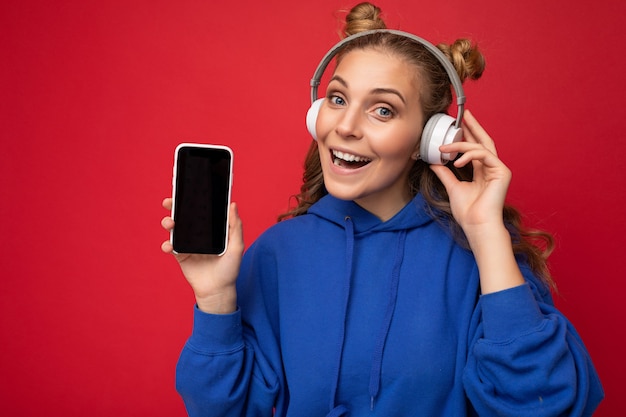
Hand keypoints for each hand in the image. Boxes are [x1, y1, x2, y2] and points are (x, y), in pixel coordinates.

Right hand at [161, 198, 243, 312]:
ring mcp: (188, 244)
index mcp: (212, 228)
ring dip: (168, 223)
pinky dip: (167, 245)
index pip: (201, 210)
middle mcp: (199, 233)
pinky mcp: (181, 256)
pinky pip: (171, 247)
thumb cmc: (230, 269)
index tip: (187, 189)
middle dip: (175, 206)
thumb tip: (233, 205)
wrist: (218, 290)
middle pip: (184, 216)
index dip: (193, 199)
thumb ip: (235, 226)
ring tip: (170, 224)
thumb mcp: (237, 246)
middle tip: (170, 202)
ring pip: (175, 229)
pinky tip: (170, 246)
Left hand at [429, 110, 510, 238]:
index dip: (468, 134)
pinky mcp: (502, 172)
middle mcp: (492, 168)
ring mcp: (498, 169)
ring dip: (461, 144)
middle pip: (483, 141)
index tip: (459, 123)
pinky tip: (457, 162)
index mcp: (482, 171)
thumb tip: (434, 161)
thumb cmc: (468, 211)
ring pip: (480, 147)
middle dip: (473, 126)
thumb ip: (445, 173)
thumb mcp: (452, 187)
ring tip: (444, 147)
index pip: (475, 147)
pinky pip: (484, 155)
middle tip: (463, 114)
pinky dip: (469, 155)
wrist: (477, 225)